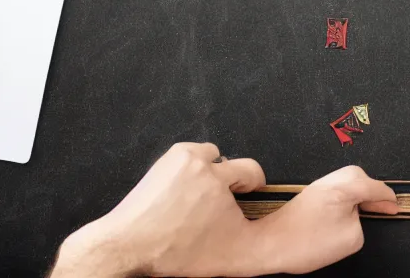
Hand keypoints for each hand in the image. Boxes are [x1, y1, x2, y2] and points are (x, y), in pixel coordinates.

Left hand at [51, 142, 268, 277]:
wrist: (129, 245)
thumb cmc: (174, 250)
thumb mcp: (231, 252)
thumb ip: (262, 235)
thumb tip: (280, 229)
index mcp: (217, 182)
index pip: (251, 169)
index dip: (254, 184)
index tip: (249, 192)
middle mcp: (197, 164)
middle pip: (229, 162)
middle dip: (228, 182)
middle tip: (215, 206)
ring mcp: (178, 159)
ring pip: (207, 155)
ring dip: (208, 171)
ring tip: (198, 197)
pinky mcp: (163, 160)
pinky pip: (189, 156)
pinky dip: (189, 169)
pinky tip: (182, 192)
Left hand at [254, 165, 398, 273]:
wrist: (270, 244)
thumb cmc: (306, 242)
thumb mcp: (350, 237)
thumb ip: (362, 220)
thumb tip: (358, 214)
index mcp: (343, 188)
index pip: (375, 187)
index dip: (388, 198)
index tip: (395, 206)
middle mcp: (330, 181)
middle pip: (360, 176)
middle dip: (372, 190)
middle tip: (382, 207)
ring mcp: (317, 187)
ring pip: (347, 181)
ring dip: (358, 194)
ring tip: (365, 211)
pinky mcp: (309, 195)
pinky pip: (335, 190)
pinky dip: (345, 198)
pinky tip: (345, 213)